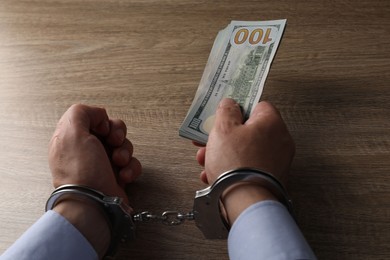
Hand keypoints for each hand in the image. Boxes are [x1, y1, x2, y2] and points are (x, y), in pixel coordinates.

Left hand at [48, 104, 141, 201]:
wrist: (93, 204)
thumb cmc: (81, 172)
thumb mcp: (71, 132)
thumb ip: (81, 112)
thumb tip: (99, 115)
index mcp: (73, 138)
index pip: (93, 118)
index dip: (102, 121)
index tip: (101, 130)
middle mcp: (87, 150)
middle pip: (112, 130)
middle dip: (118, 135)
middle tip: (114, 143)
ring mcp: (102, 164)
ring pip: (124, 146)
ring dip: (125, 152)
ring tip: (119, 163)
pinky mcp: (117, 176)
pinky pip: (132, 164)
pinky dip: (131, 168)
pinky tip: (123, 176)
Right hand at [195, 98, 294, 222]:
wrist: (246, 202)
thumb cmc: (236, 163)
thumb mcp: (223, 128)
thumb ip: (226, 110)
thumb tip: (230, 104)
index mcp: (271, 123)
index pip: (258, 106)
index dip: (238, 109)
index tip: (225, 114)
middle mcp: (279, 141)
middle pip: (248, 131)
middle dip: (224, 136)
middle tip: (208, 140)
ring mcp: (276, 162)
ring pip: (245, 150)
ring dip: (224, 154)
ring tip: (206, 161)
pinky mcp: (271, 179)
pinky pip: (249, 167)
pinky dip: (232, 169)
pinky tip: (214, 175)